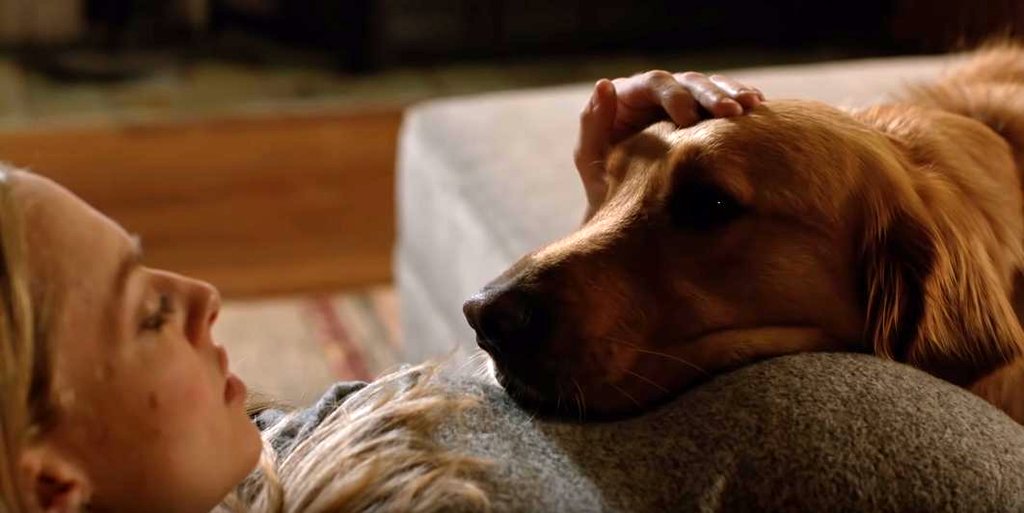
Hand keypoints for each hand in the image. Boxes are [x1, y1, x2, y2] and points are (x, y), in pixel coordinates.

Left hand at [574, 71, 763, 219]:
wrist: (630, 212)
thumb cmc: (605, 185)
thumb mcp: (591, 159)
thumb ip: (592, 125)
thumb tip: (604, 84)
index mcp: (629, 97)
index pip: (655, 84)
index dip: (674, 96)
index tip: (689, 119)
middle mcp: (658, 94)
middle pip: (688, 81)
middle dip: (710, 95)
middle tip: (731, 112)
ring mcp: (684, 102)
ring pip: (711, 86)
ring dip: (732, 93)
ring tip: (752, 106)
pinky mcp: (704, 116)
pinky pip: (726, 101)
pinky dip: (742, 103)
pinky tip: (760, 109)